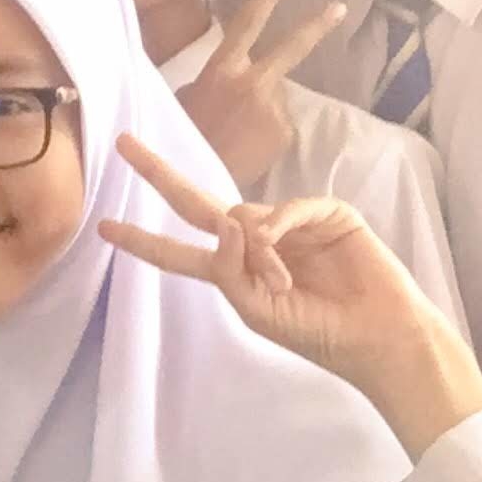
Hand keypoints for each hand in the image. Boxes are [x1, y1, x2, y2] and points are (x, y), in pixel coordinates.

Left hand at [100, 133, 481, 458]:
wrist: (377, 337)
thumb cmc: (316, 331)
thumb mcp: (256, 310)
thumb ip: (228, 270)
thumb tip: (221, 222)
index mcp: (235, 270)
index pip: (179, 252)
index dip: (143, 241)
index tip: (104, 228)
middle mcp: (256, 240)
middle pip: (196, 203)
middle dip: (158, 175)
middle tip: (124, 144)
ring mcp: (289, 224)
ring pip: (245, 217)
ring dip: (258, 251)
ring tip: (286, 282)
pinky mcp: (325, 212)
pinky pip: (286, 208)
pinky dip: (281, 228)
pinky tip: (285, 250)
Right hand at [175, 0, 344, 190]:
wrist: (191, 182)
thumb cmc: (181, 136)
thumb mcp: (185, 98)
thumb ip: (215, 81)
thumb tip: (233, 79)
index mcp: (222, 70)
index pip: (247, 22)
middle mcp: (252, 83)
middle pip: (290, 49)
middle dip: (316, 25)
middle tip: (339, 6)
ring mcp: (273, 109)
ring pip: (277, 97)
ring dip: (265, 108)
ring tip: (239, 132)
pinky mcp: (284, 132)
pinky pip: (280, 124)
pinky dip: (268, 132)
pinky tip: (248, 145)